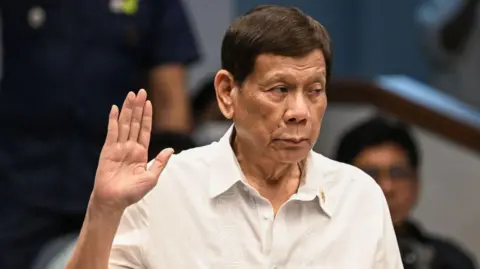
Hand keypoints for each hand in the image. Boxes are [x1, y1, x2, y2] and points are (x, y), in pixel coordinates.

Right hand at [92, 89, 173, 210]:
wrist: (114, 201)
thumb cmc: (132, 193)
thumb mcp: (151, 177)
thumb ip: (160, 163)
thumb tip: (171, 149)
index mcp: (140, 153)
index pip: (144, 130)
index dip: (147, 116)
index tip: (149, 102)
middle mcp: (129, 147)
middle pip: (134, 123)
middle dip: (138, 107)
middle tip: (140, 91)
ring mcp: (118, 148)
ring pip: (124, 124)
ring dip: (127, 109)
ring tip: (131, 95)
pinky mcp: (108, 150)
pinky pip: (111, 132)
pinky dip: (113, 120)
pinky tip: (115, 109)